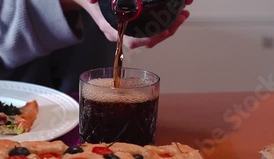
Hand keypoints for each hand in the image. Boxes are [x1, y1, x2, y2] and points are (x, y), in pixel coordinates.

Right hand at [76, 0, 192, 47]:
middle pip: (148, 40)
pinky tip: (176, 13)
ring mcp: (130, 30)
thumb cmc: (94, 3)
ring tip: (183, 14)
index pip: (133, 41)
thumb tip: (93, 0)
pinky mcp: (136, 26)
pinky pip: (153, 28)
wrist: (90, 1)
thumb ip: (95, 0)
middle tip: (180, 18)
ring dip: (171, 26)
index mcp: (113, 30)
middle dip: (167, 31)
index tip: (164, 31)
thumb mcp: (94, 1)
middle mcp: (123, 33)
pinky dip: (166, 22)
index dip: (149, 39)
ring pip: (153, 35)